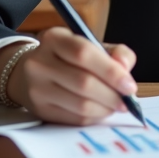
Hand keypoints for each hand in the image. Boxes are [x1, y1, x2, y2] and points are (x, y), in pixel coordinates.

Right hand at [0, 27, 137, 124]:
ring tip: (116, 106)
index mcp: (54, 39)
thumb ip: (115, 52)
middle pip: (83, 82)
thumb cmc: (68, 58)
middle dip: (112, 95)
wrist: (28, 73)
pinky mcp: (39, 110)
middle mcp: (40, 63)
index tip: (130, 86)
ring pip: (80, 105)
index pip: (84, 54)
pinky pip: (74, 119)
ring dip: (105, 108)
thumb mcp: (90, 45)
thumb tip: (125, 68)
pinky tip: (101, 111)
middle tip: (127, 101)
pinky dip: (94, 117)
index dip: (111, 71)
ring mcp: (37, 89)